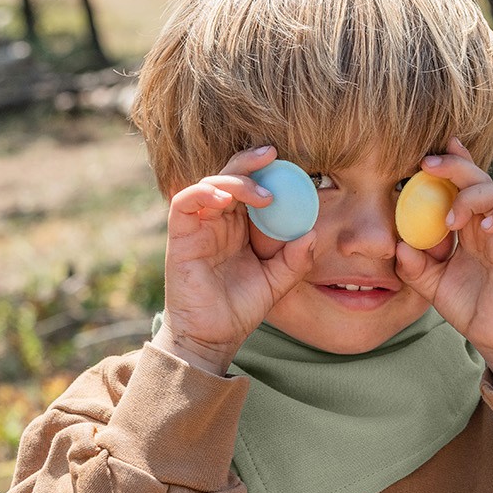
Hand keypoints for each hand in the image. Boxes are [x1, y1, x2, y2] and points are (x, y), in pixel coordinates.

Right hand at [156, 145, 315, 374]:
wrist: (212, 338)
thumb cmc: (239, 310)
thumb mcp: (276, 283)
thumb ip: (294, 261)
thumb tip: (313, 234)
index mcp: (238, 228)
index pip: (248, 188)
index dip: (263, 171)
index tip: (286, 160)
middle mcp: (217, 222)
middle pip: (228, 177)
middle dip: (248, 162)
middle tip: (271, 154)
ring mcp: (197, 228)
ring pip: (208, 184)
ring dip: (234, 180)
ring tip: (261, 194)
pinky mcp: (180, 237)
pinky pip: (185, 203)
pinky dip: (203, 193)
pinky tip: (224, 200)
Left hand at [394, 137, 492, 386]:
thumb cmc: (468, 305)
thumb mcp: (430, 285)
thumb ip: (414, 265)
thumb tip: (400, 244)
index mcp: (467, 226)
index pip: (462, 184)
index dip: (451, 162)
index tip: (426, 153)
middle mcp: (487, 224)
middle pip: (478, 178)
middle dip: (455, 166)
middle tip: (428, 166)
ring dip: (472, 196)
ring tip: (451, 219)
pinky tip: (483, 228)